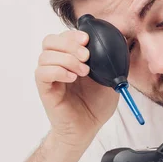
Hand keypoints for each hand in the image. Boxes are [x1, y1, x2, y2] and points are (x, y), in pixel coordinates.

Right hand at [35, 30, 118, 144]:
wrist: (87, 128)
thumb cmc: (96, 105)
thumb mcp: (110, 79)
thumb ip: (112, 61)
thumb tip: (120, 42)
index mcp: (71, 58)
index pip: (64, 36)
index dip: (74, 34)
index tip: (88, 39)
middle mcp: (57, 64)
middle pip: (50, 41)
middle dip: (69, 43)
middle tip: (86, 55)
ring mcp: (50, 76)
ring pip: (45, 55)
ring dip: (66, 59)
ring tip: (83, 72)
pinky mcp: (45, 89)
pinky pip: (42, 73)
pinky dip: (57, 71)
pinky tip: (72, 78)